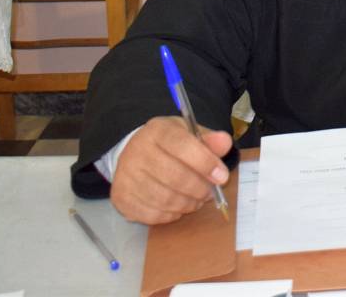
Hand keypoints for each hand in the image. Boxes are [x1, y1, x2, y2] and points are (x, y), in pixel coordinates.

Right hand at [109, 116, 233, 224]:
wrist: (135, 154)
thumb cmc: (169, 145)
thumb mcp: (189, 134)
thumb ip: (209, 140)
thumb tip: (225, 142)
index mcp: (157, 131)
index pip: (183, 146)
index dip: (206, 163)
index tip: (222, 177)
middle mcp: (137, 151)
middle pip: (175, 176)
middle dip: (199, 188)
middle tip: (210, 192)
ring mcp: (126, 176)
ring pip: (165, 199)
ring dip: (188, 203)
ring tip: (197, 199)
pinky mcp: (121, 198)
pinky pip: (153, 214)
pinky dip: (171, 214)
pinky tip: (178, 207)